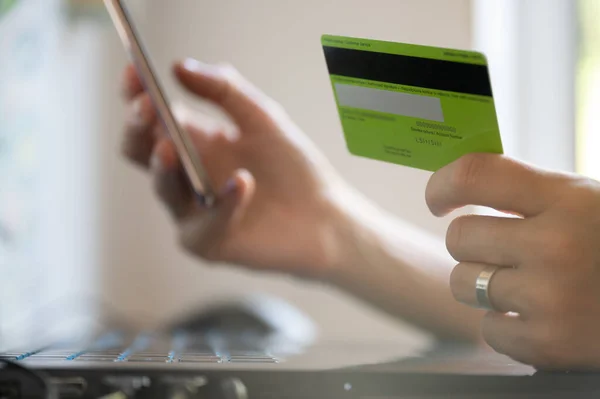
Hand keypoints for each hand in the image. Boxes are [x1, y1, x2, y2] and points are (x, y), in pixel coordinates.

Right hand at [120, 59, 348, 276]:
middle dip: (138, 126)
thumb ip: (224, 90)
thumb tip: (178, 66)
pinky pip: (204, 223)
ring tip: (171, 146)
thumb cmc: (294, 170)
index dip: (137, 94)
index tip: (135, 72)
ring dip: (163, 165)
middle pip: (139, 150)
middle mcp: (187, 174)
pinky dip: (224, 202)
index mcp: (196, 141)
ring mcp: (193, 210)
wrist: (326, 217)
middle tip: (147, 107)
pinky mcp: (208, 242)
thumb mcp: (262, 119)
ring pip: (162, 186)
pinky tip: (245, 182)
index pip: (152, 116)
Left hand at [427, 153, 599, 369]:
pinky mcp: (549, 345)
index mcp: (568, 199)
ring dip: (481, 284)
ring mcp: (552, 299)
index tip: (439, 199)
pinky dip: (506, 326)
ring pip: (462, 284)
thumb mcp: (586, 203)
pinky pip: (488, 329)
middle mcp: (557, 246)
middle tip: (498, 250)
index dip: (443, 184)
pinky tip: (539, 317)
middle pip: (459, 237)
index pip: (476, 175)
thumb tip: (460, 181)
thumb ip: (530, 193)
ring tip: (524, 284)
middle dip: (470, 244)